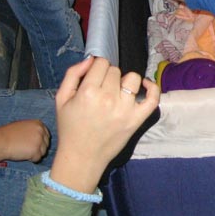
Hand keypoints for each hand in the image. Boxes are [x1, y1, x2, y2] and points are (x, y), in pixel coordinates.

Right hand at [0, 120, 50, 164]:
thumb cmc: (8, 134)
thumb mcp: (23, 126)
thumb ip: (34, 130)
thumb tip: (42, 136)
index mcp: (39, 124)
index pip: (46, 135)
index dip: (39, 141)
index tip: (31, 143)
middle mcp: (41, 131)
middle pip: (46, 144)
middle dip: (38, 148)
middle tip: (26, 149)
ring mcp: (39, 141)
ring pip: (43, 152)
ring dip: (35, 154)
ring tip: (23, 151)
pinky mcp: (36, 151)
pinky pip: (37, 159)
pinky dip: (31, 159)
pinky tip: (22, 155)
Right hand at [50, 57, 159, 193]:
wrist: (82, 156)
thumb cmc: (70, 127)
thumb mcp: (61, 98)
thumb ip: (73, 74)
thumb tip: (92, 59)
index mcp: (88, 92)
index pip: (102, 63)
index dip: (98, 69)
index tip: (95, 79)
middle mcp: (108, 98)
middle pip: (116, 71)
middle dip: (108, 77)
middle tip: (102, 91)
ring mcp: (125, 109)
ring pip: (133, 78)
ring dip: (126, 82)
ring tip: (118, 92)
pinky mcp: (137, 119)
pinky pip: (153, 98)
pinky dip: (153, 88)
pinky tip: (145, 85)